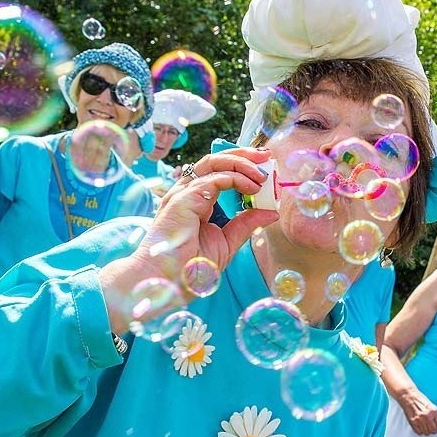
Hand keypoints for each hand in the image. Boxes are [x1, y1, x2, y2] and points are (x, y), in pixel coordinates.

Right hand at [101, 147, 278, 331]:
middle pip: (215, 160)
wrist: (165, 282)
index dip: (242, 166)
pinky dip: (236, 178)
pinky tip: (251, 188)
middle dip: (243, 154)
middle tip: (266, 156)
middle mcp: (187, 193)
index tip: (265, 171)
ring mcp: (182, 194)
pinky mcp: (183, 200)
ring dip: (241, 163)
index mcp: (195, 200)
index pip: (219, 172)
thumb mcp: (227, 242)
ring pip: (213, 162)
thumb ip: (246, 224)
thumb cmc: (187, 267)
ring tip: (261, 174)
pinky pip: (213, 179)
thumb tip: (271, 212)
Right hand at [399, 391, 436, 435]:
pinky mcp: (412, 422)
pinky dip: (420, 430)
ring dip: (426, 430)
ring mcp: (419, 420)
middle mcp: (427, 416)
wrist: (408, 396)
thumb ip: (436, 415)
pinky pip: (419, 432)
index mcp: (433, 411)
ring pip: (427, 433)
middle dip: (433, 428)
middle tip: (431, 424)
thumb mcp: (431, 405)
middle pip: (434, 431)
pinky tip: (420, 425)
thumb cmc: (419, 399)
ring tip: (424, 424)